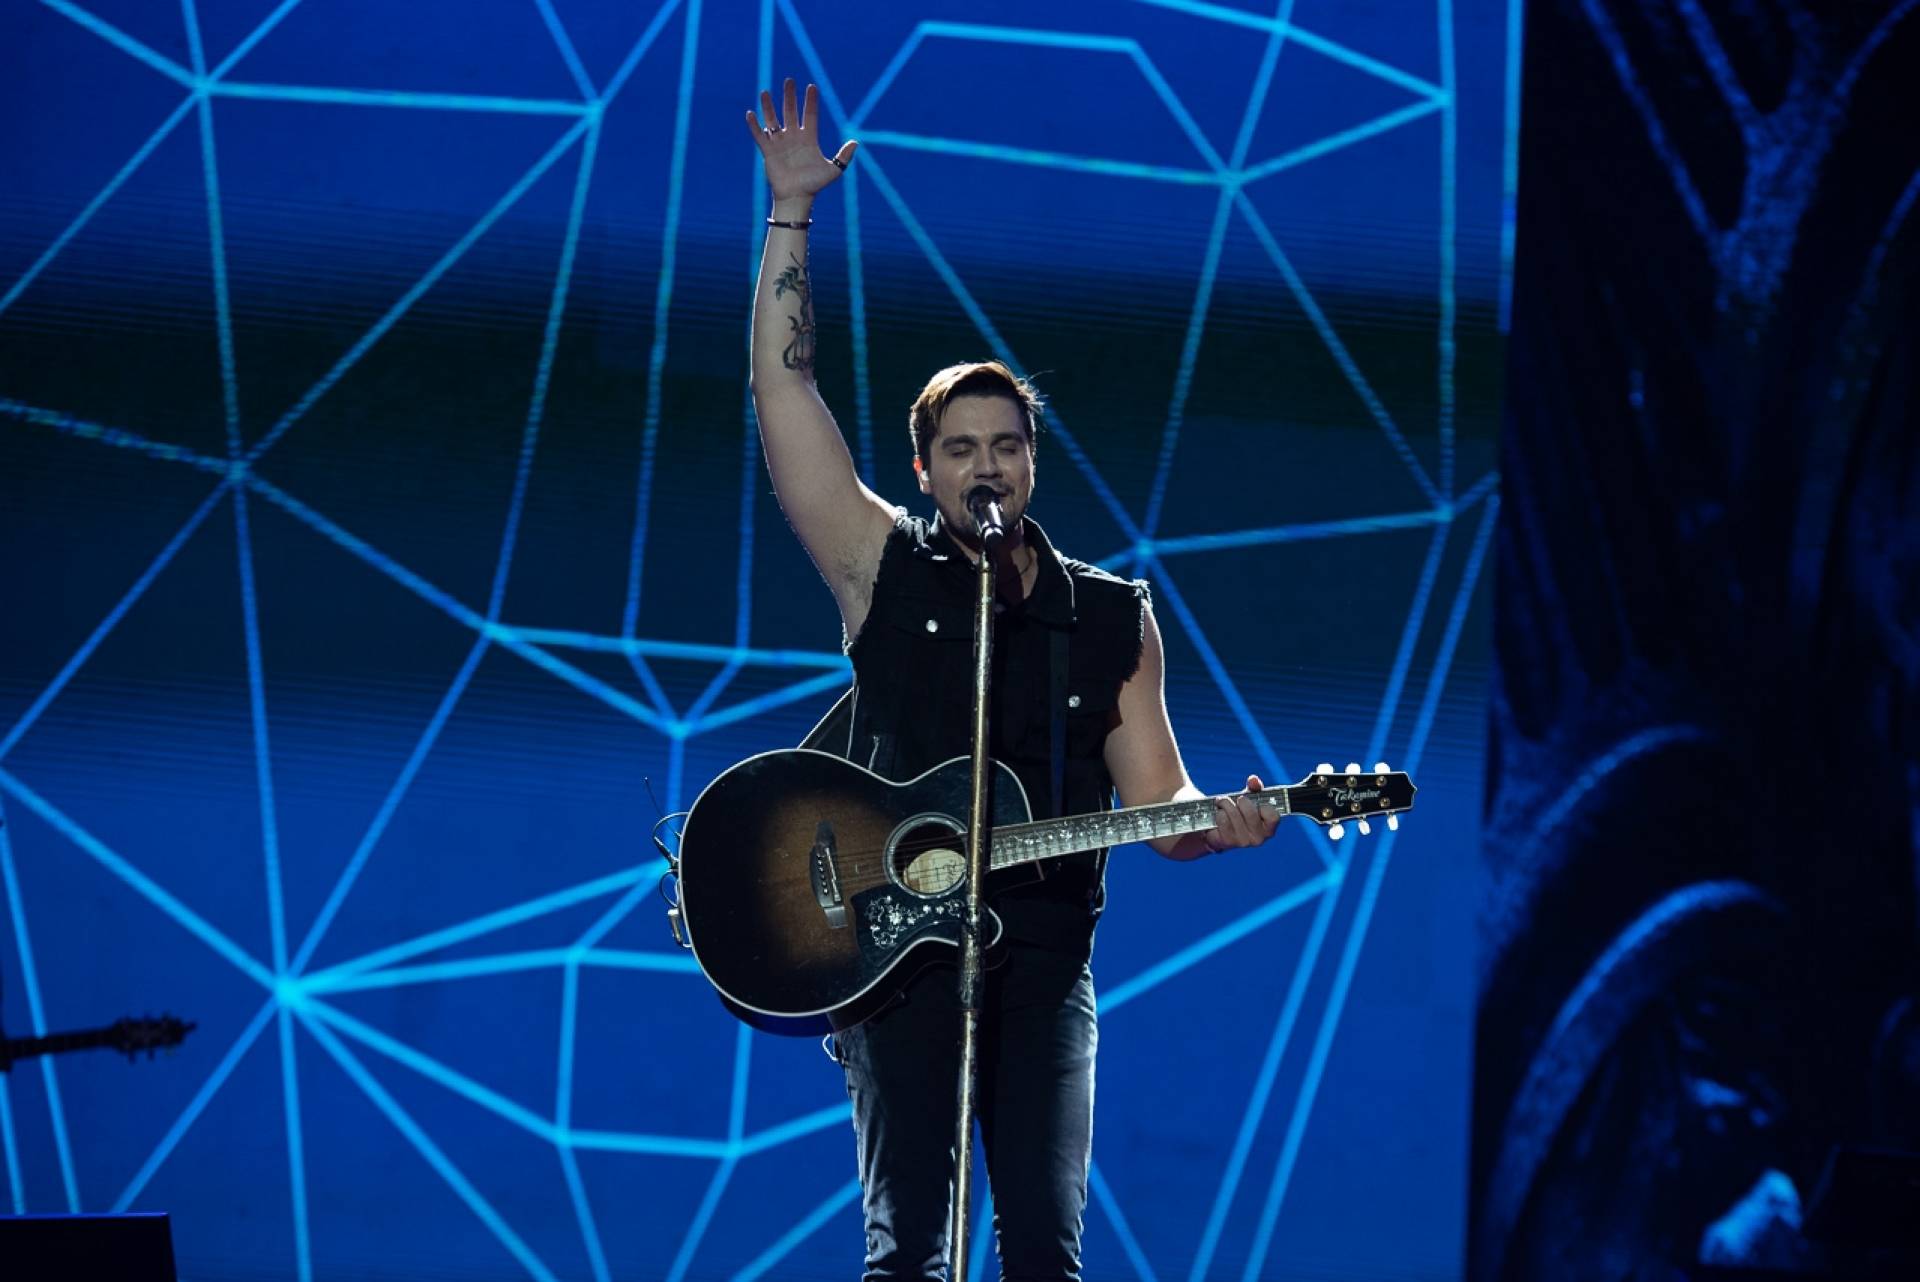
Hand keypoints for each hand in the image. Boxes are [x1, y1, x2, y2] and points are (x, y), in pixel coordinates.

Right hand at [746, 79, 857, 203]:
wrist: (797, 198)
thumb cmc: (814, 185)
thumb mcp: (834, 171)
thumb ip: (844, 157)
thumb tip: (856, 142)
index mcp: (809, 139)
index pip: (810, 115)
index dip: (811, 101)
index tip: (812, 86)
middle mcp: (794, 137)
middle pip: (790, 112)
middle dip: (790, 96)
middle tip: (789, 80)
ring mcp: (780, 144)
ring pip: (773, 120)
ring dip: (769, 107)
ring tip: (765, 92)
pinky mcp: (768, 152)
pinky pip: (760, 136)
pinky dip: (755, 126)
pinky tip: (751, 114)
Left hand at [1204, 775, 1280, 851]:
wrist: (1220, 829)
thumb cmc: (1240, 812)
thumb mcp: (1250, 798)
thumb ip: (1255, 788)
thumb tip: (1253, 779)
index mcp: (1269, 828)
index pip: (1273, 816)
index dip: (1264, 806)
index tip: (1256, 802)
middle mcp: (1258, 838)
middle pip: (1250, 812)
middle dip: (1240, 800)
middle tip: (1236, 799)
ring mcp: (1243, 842)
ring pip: (1233, 813)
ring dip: (1226, 804)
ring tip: (1224, 804)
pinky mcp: (1227, 842)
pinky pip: (1222, 819)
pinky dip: (1218, 812)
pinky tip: (1219, 814)